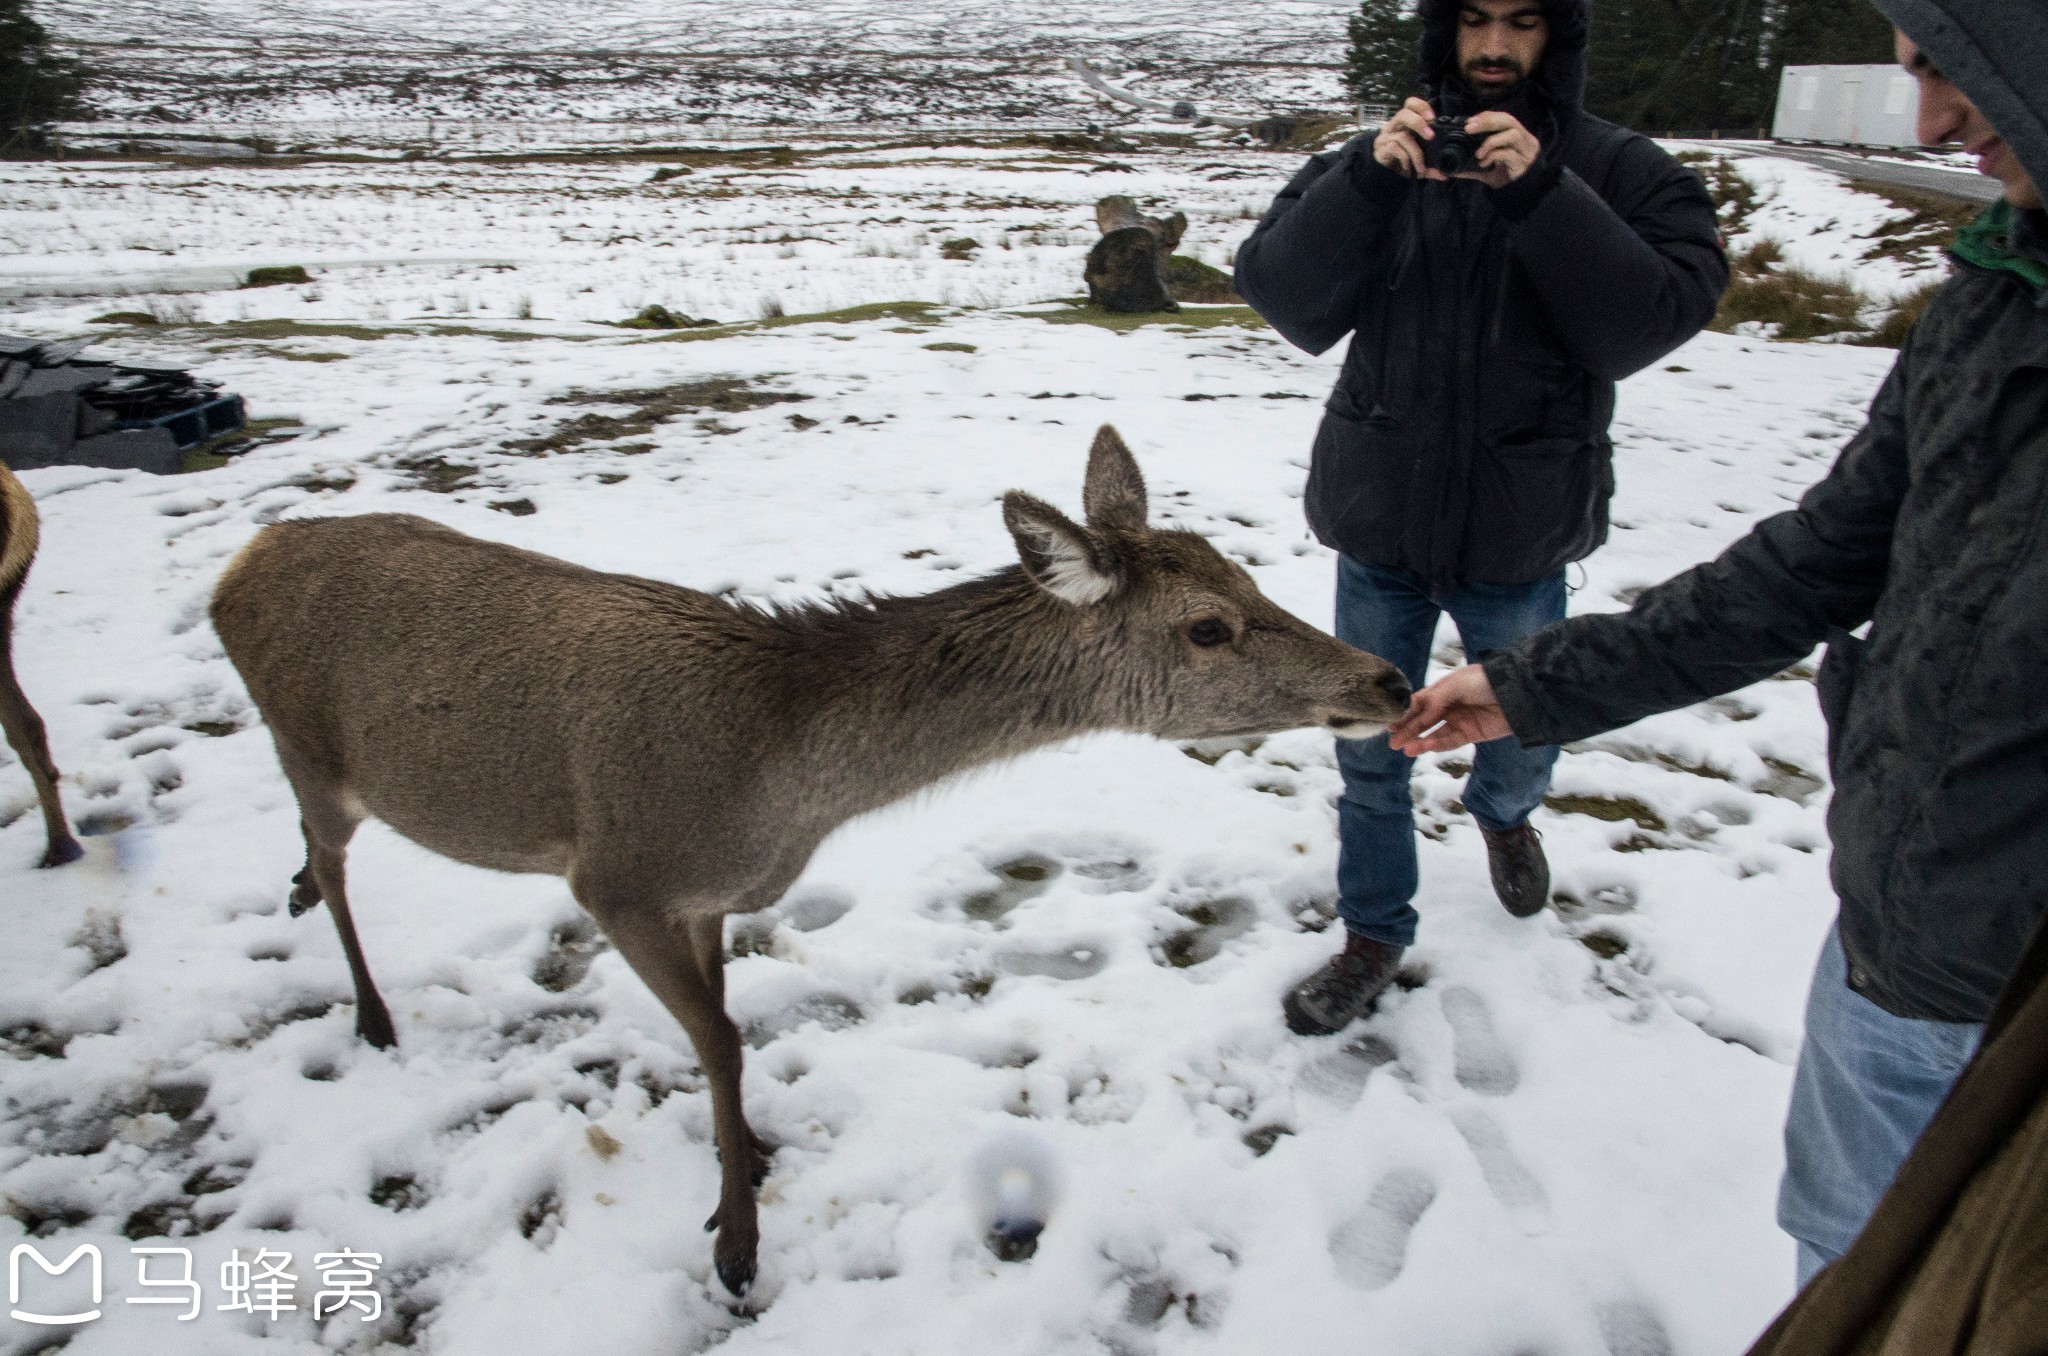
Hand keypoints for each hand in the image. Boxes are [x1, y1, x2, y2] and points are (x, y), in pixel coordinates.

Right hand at [1372, 96, 1447, 180]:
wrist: (1381, 176)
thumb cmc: (1400, 163)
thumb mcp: (1418, 162)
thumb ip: (1430, 166)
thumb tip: (1444, 175)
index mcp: (1404, 123)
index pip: (1410, 104)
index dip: (1421, 106)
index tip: (1433, 118)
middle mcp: (1394, 127)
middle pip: (1403, 113)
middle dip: (1418, 123)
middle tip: (1431, 136)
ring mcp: (1385, 137)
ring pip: (1402, 136)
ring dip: (1415, 152)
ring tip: (1421, 167)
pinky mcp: (1380, 149)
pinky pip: (1394, 148)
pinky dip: (1405, 159)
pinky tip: (1409, 168)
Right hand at [1388, 663, 1512, 753]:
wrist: (1517, 693)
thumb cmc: (1485, 681)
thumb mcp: (1456, 684)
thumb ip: (1435, 700)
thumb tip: (1419, 716)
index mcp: (1443, 689)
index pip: (1418, 702)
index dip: (1404, 712)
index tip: (1389, 722)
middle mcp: (1449, 705)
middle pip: (1423, 720)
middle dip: (1407, 730)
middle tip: (1391, 741)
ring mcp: (1459, 720)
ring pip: (1433, 733)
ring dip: (1418, 740)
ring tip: (1403, 748)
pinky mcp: (1471, 734)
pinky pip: (1449, 741)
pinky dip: (1435, 745)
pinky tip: (1423, 746)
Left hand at [1455, 110, 1540, 188]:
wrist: (1519, 197)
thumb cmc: (1506, 179)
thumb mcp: (1488, 169)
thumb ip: (1474, 164)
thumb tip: (1453, 167)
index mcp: (1519, 136)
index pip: (1504, 118)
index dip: (1488, 116)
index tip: (1471, 121)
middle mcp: (1526, 140)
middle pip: (1509, 121)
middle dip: (1488, 121)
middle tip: (1469, 128)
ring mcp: (1527, 152)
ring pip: (1512, 135)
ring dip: (1491, 141)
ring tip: (1478, 153)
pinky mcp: (1524, 163)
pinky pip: (1509, 154)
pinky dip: (1493, 155)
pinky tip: (1484, 163)